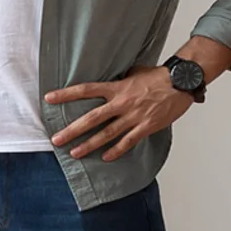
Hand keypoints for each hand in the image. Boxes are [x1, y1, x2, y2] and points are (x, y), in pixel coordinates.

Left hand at [46, 67, 192, 161]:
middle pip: (91, 118)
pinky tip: (105, 157)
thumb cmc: (158, 76)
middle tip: (56, 139)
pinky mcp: (146, 126)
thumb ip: (118, 81)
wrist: (181, 82)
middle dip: (72, 130)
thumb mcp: (133, 73)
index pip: (86, 90)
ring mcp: (134, 116)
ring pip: (107, 134)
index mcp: (117, 88)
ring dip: (89, 145)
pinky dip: (116, 150)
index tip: (49, 98)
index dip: (66, 94)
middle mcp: (122, 103)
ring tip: (74, 153)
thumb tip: (106, 84)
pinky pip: (128, 141)